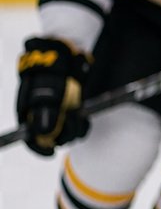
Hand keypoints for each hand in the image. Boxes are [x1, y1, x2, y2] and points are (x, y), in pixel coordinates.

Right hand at [15, 37, 91, 155]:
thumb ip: (46, 112)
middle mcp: (41, 116)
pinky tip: (83, 115)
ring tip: (76, 112)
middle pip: (52, 138)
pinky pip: (77, 126)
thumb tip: (45, 133)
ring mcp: (56, 114)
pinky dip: (82, 124)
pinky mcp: (69, 111)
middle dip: (64, 133)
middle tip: (71, 117)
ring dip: (74, 127)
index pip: (30, 138)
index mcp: (28, 113)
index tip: (51, 152)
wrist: (65, 56)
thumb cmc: (52, 72)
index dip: (39, 148)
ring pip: (66, 133)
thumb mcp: (49, 91)